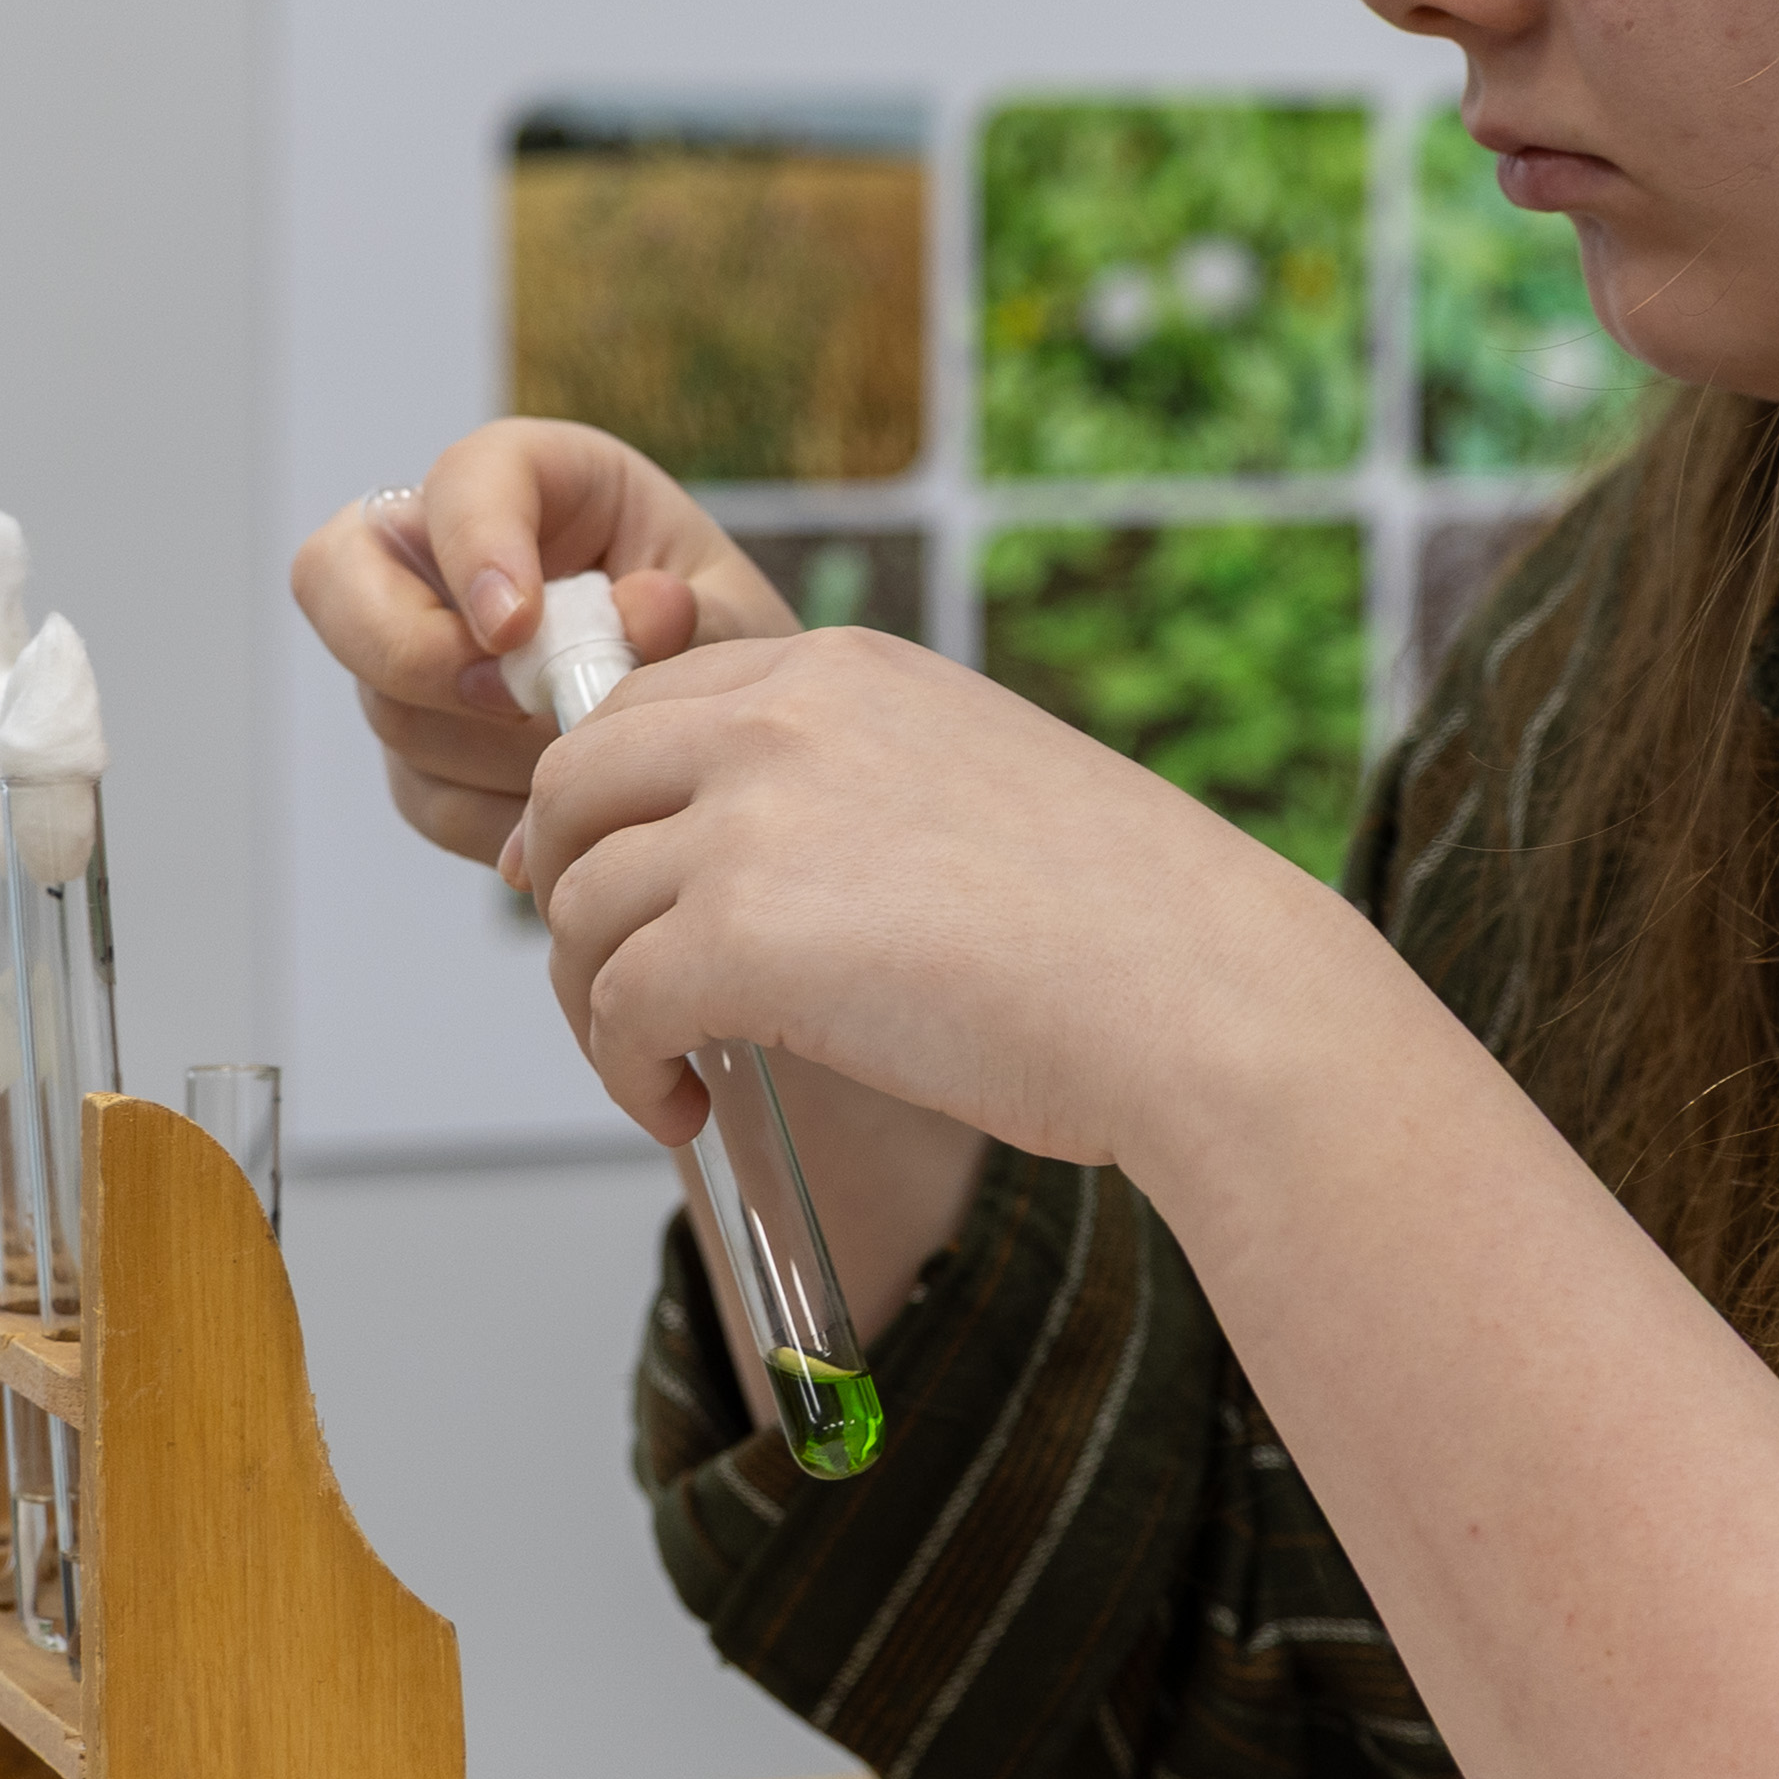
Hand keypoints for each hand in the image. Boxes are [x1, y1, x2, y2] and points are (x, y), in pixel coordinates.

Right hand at [288, 420, 791, 871]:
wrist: (728, 731)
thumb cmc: (723, 640)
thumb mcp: (734, 616)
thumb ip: (692, 620)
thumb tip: (626, 632)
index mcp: (534, 481)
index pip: (458, 480)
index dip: (469, 545)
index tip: (516, 624)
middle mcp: (443, 555)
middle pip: (335, 579)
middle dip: (415, 656)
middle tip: (517, 703)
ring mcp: (414, 653)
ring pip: (389, 706)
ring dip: (492, 753)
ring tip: (595, 764)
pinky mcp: (421, 747)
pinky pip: (425, 794)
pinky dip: (499, 817)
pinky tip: (572, 815)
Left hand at [518, 621, 1373, 1173]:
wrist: (1208, 998)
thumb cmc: (1132, 926)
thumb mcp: (982, 786)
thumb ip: (862, 788)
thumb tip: (770, 868)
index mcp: (848, 670)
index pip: (651, 705)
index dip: (612, 805)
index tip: (623, 882)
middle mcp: (784, 718)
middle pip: (574, 786)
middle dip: (570, 889)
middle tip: (616, 981)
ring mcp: (755, 823)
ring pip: (577, 906)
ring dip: (597, 998)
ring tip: (666, 1064)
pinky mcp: (743, 941)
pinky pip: (614, 1005)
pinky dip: (623, 1070)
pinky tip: (683, 1107)